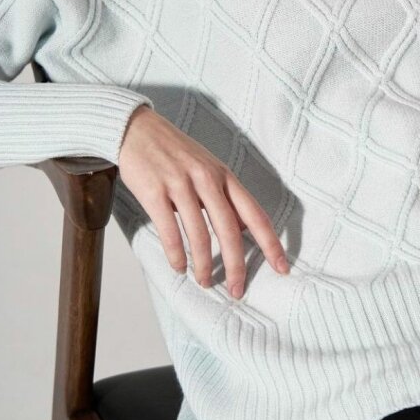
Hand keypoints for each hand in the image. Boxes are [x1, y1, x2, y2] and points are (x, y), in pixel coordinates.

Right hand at [118, 105, 289, 297]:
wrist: (137, 129)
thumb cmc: (176, 152)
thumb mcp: (209, 168)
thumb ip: (227, 197)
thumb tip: (246, 229)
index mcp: (225, 176)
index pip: (255, 214)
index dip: (271, 243)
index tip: (281, 268)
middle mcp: (207, 179)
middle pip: (230, 230)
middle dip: (236, 265)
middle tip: (236, 290)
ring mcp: (181, 185)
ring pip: (200, 235)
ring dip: (203, 265)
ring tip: (204, 281)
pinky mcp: (155, 192)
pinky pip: (169, 231)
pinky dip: (177, 255)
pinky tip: (179, 267)